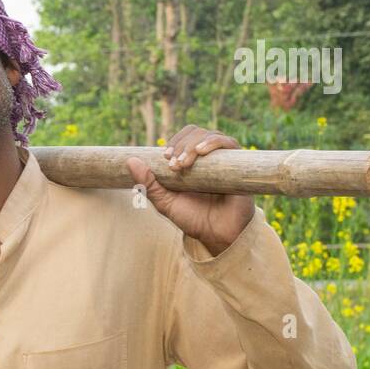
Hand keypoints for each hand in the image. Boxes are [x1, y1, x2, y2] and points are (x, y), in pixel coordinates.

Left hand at [126, 125, 255, 256]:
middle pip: (196, 133)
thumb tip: (130, 160)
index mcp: (192, 163)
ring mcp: (225, 161)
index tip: (165, 157)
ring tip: (184, 164)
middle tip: (174, 165)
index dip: (174, 142)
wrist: (217, 235)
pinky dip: (214, 143)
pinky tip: (202, 152)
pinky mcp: (239, 166)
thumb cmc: (193, 219)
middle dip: (182, 145)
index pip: (184, 137)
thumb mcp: (165, 202)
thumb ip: (147, 184)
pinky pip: (230, 144)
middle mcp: (209, 159)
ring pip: (211, 135)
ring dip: (193, 145)